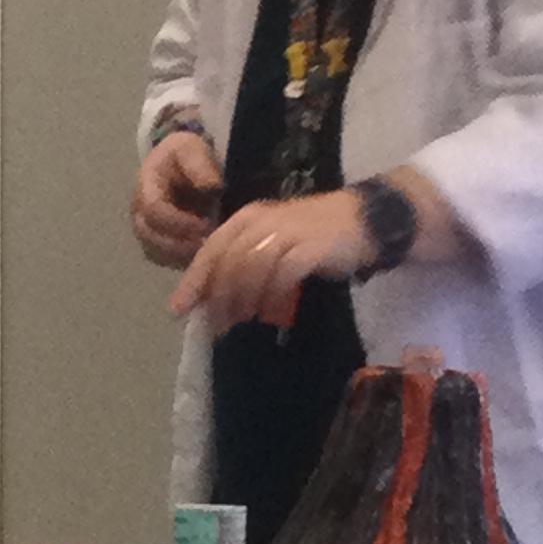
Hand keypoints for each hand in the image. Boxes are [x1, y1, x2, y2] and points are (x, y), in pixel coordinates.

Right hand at [132, 132, 224, 269]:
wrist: (182, 166)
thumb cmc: (186, 157)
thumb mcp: (192, 149)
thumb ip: (198, 164)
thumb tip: (211, 186)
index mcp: (145, 186)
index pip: (153, 210)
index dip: (179, 221)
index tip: (207, 224)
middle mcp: (139, 212)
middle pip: (149, 236)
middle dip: (180, 244)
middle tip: (209, 245)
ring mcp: (146, 231)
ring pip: (156, 252)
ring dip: (182, 256)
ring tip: (208, 253)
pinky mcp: (158, 245)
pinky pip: (166, 260)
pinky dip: (184, 262)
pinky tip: (205, 258)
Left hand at [171, 192, 367, 333]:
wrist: (363, 219)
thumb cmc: (312, 235)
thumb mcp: (271, 242)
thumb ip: (243, 262)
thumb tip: (214, 296)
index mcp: (247, 218)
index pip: (211, 249)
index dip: (193, 280)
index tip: (179, 309)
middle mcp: (263, 222)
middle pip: (228, 261)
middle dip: (217, 297)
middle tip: (216, 325)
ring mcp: (287, 232)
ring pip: (251, 268)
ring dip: (241, 298)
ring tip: (240, 321)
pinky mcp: (310, 247)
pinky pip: (282, 273)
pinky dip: (270, 295)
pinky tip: (267, 312)